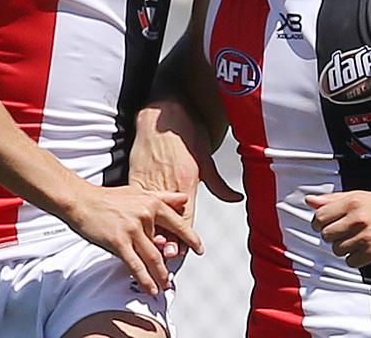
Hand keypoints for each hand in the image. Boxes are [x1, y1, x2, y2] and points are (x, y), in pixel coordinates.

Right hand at [64, 184, 202, 294]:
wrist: (82, 200)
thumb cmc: (108, 198)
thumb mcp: (139, 191)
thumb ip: (164, 197)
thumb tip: (183, 200)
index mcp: (152, 204)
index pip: (178, 224)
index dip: (191, 239)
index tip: (198, 249)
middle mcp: (146, 216)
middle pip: (165, 246)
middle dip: (171, 265)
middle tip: (174, 277)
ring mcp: (133, 230)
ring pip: (153, 258)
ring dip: (160, 276)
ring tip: (164, 286)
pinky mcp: (119, 242)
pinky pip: (135, 265)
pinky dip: (144, 279)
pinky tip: (150, 288)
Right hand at [131, 102, 242, 257]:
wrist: (164, 114)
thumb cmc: (186, 132)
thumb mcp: (207, 159)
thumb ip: (219, 184)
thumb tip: (236, 198)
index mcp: (186, 181)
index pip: (186, 216)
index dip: (186, 237)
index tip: (186, 251)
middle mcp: (168, 183)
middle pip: (166, 220)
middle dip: (167, 241)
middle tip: (169, 257)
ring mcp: (150, 180)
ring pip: (149, 212)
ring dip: (151, 231)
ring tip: (152, 248)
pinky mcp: (135, 174)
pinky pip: (136, 200)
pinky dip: (138, 213)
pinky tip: (137, 224)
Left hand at [306, 191, 370, 267]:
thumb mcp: (359, 197)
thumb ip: (333, 199)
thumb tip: (309, 200)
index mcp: (352, 202)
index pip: (320, 216)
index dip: (319, 223)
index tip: (325, 226)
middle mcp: (358, 218)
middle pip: (327, 235)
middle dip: (333, 236)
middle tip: (345, 233)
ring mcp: (366, 236)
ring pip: (337, 250)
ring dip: (344, 248)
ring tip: (357, 240)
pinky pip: (351, 261)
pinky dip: (355, 258)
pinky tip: (364, 249)